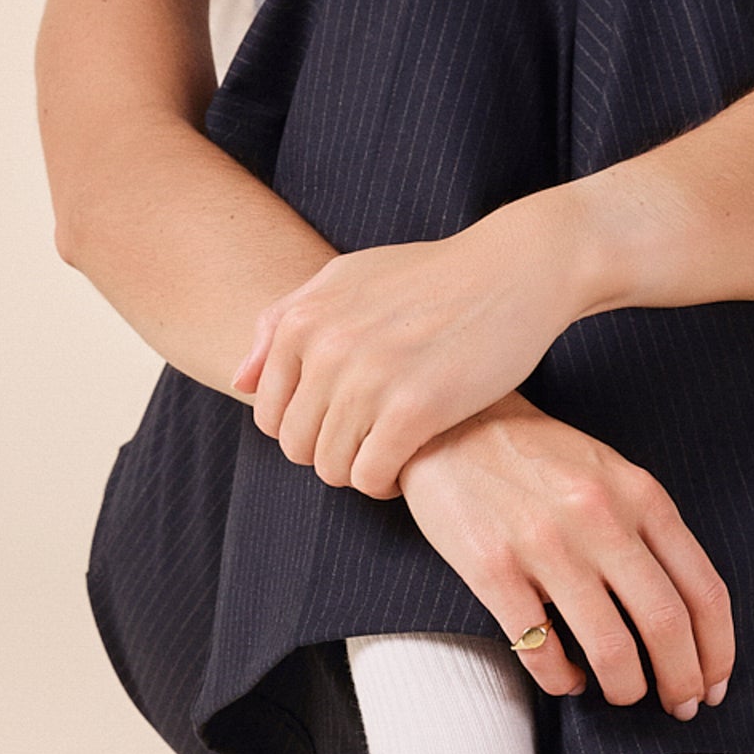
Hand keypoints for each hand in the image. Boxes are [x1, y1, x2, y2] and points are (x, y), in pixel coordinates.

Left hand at [232, 199, 595, 498]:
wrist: (514, 270)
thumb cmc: (431, 277)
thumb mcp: (346, 279)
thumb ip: (282, 323)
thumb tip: (240, 382)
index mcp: (302, 320)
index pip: (269, 414)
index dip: (305, 429)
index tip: (342, 422)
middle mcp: (326, 349)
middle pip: (297, 447)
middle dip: (330, 452)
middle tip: (370, 440)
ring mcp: (368, 380)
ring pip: (332, 468)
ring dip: (360, 471)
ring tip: (390, 452)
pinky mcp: (414, 409)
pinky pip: (371, 476)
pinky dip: (386, 482)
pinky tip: (409, 463)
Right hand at [396, 390, 733, 718]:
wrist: (451, 423)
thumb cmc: (537, 456)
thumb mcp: (610, 474)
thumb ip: (648, 530)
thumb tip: (684, 617)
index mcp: (639, 496)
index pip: (703, 589)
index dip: (717, 650)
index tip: (714, 683)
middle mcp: (599, 518)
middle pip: (666, 624)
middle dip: (682, 681)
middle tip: (680, 706)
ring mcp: (544, 544)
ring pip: (610, 647)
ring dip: (626, 688)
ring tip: (624, 694)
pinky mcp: (491, 567)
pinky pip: (540, 648)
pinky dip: (561, 679)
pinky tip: (567, 678)